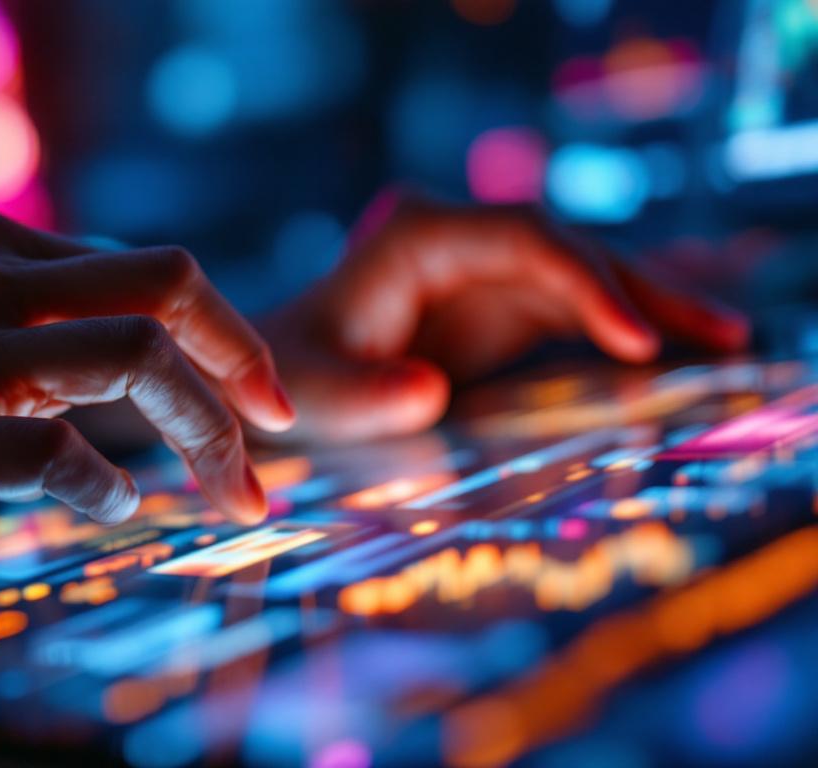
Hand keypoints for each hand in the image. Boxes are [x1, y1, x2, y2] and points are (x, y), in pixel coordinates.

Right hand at [0, 213, 292, 590]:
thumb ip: (53, 330)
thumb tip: (172, 355)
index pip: (157, 268)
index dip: (234, 332)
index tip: (271, 399)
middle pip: (165, 286)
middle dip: (243, 362)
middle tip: (278, 435)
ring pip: (132, 357)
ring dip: (208, 433)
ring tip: (233, 494)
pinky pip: (57, 452)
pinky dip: (109, 486)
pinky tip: (112, 505)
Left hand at [261, 192, 749, 442]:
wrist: (285, 382)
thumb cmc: (290, 381)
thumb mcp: (311, 395)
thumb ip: (363, 397)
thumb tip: (431, 393)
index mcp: (419, 235)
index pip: (525, 238)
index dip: (587, 282)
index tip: (636, 340)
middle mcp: (463, 238)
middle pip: (571, 248)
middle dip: (644, 289)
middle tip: (719, 335)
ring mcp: (488, 268)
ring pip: (586, 274)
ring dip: (653, 305)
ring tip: (728, 340)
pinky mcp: (503, 305)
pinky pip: (578, 310)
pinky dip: (627, 329)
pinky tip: (682, 354)